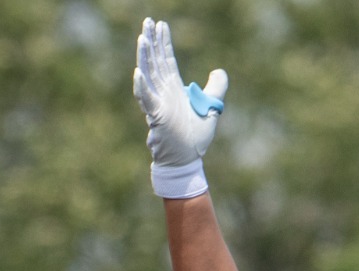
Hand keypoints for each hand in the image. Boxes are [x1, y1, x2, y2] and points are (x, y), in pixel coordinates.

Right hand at [132, 17, 228, 197]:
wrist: (187, 160)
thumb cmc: (195, 137)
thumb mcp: (211, 108)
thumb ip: (216, 89)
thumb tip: (220, 71)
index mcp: (174, 89)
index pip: (167, 60)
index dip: (164, 43)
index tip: (161, 25)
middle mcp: (164, 93)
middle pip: (155, 62)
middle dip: (151, 42)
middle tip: (147, 22)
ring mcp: (158, 104)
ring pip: (148, 75)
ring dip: (145, 57)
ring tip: (142, 38)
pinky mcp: (156, 117)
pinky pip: (146, 99)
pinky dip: (141, 87)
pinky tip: (138, 72)